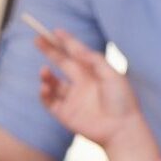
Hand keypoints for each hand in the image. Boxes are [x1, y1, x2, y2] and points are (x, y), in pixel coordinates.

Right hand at [37, 30, 159, 160]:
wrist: (122, 129)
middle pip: (62, 63)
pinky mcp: (65, 113)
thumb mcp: (113, 76)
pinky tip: (46, 87)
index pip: (77, 54)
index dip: (66, 42)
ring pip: (53, 83)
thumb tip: (78, 49)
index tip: (55, 31)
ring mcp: (73, 99)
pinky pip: (48, 101)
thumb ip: (96, 61)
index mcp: (95, 74)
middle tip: (37, 38)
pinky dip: (44, 93)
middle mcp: (83, 84)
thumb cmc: (123, 102)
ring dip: (46, 75)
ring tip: (44, 71)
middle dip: (50, 51)